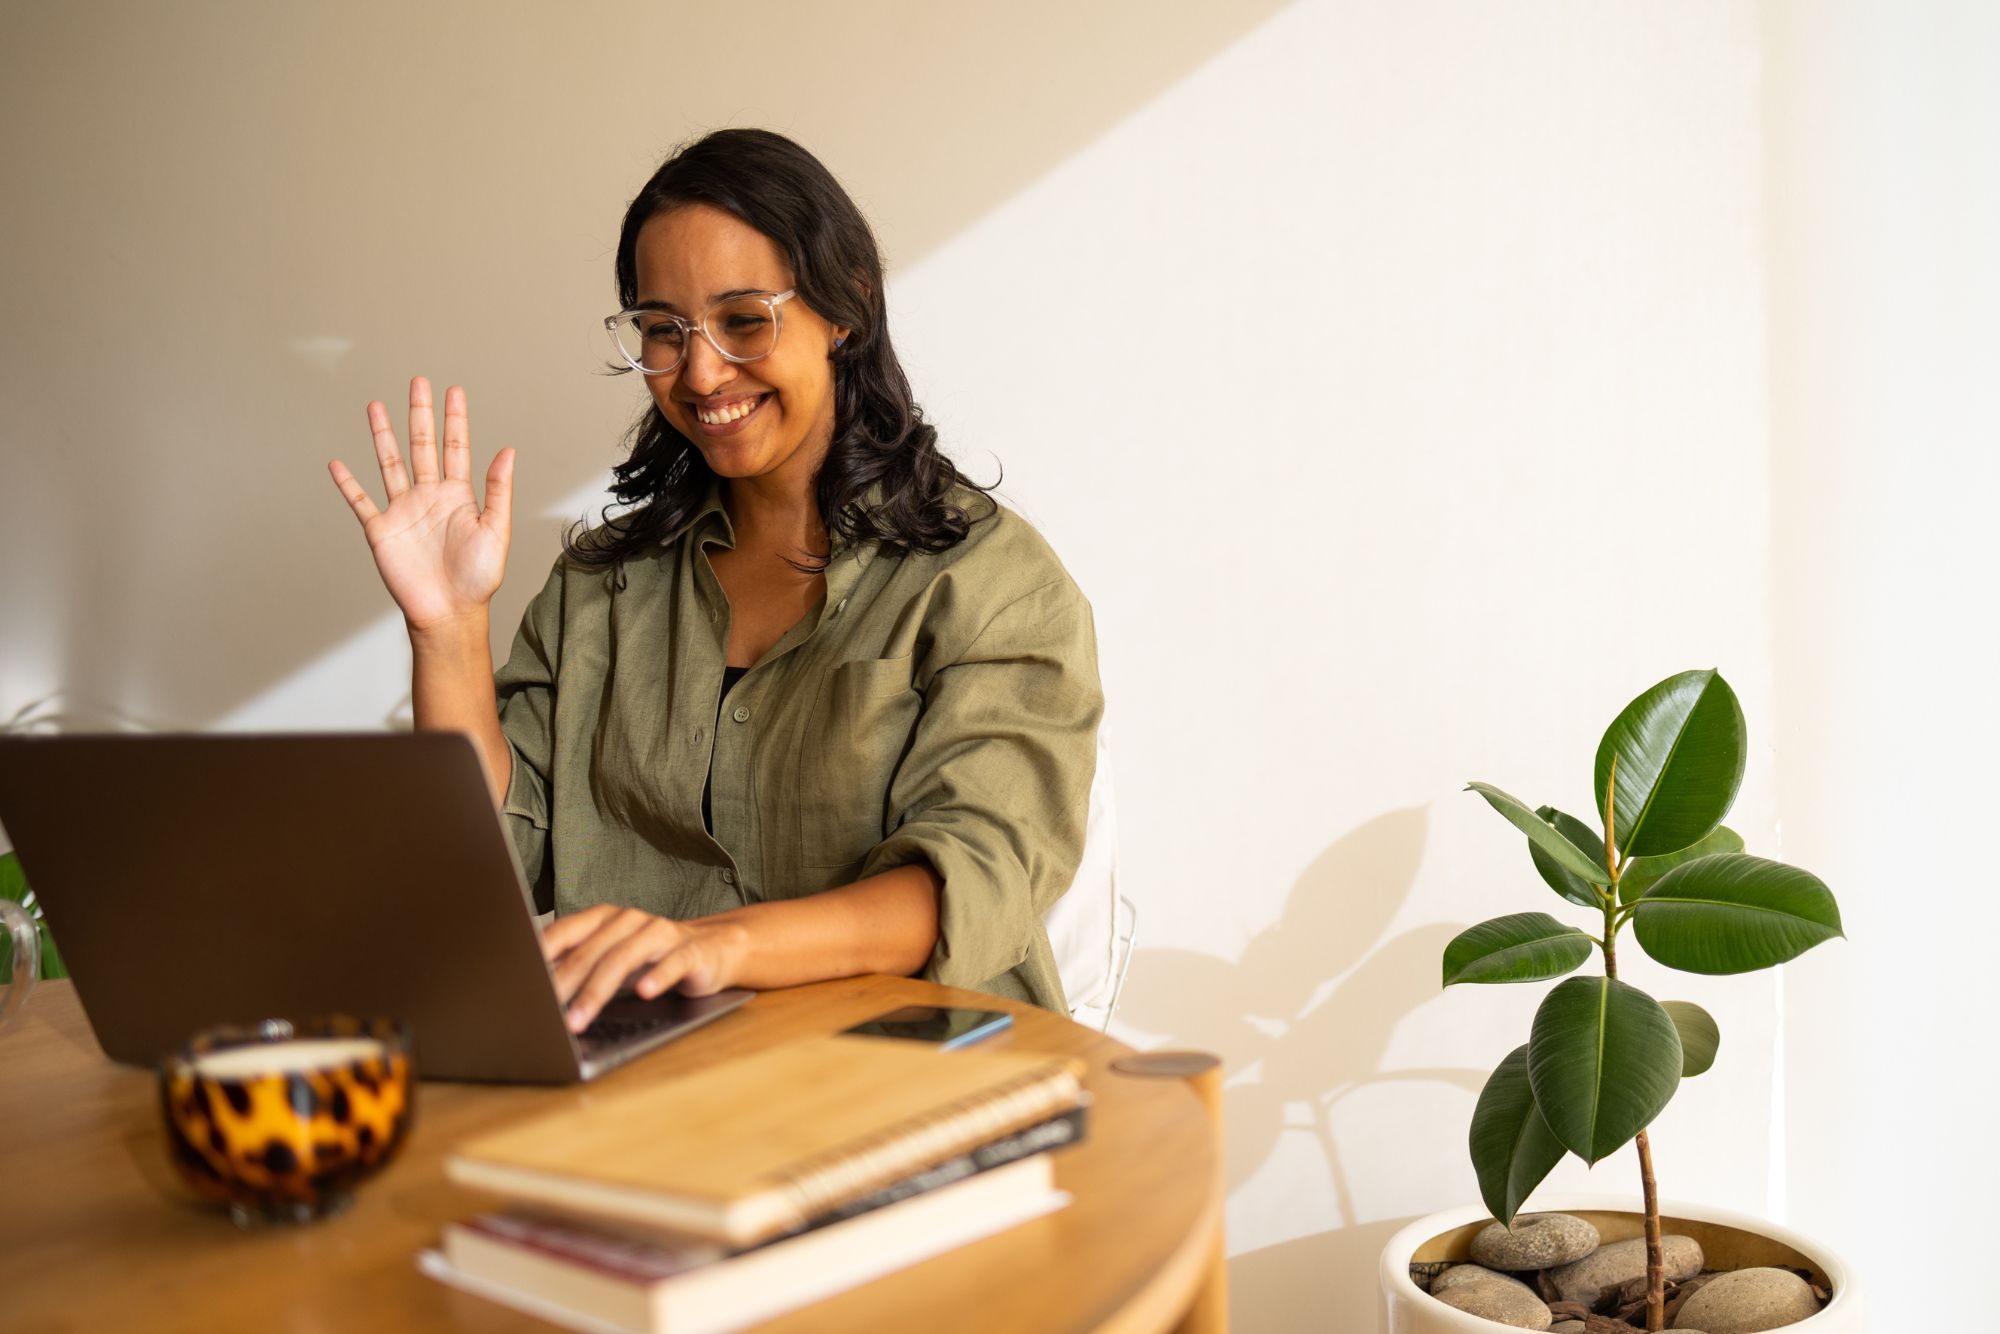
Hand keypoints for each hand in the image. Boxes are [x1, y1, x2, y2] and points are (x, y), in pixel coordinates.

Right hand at [328, 376, 513, 632]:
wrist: (449, 612)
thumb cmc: (478, 578)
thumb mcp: (495, 530)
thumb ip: (498, 490)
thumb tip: (508, 451)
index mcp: (458, 495)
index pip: (456, 447)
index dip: (454, 419)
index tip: (453, 390)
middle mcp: (429, 497)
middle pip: (421, 446)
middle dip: (419, 414)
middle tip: (418, 381)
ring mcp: (403, 511)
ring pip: (390, 464)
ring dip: (382, 436)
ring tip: (375, 406)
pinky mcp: (381, 530)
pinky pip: (360, 501)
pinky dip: (347, 483)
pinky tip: (337, 463)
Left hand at [542, 905, 750, 1032]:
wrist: (713, 950)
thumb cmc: (651, 958)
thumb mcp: (609, 959)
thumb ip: (574, 964)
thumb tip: (527, 983)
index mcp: (604, 919)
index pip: (565, 931)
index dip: (541, 955)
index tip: (520, 981)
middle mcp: (630, 921)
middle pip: (591, 952)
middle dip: (565, 985)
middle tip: (545, 1013)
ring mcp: (661, 933)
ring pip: (624, 958)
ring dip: (597, 991)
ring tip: (580, 1019)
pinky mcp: (691, 951)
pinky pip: (673, 963)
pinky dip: (658, 978)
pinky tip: (645, 993)